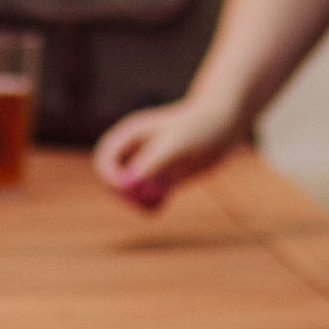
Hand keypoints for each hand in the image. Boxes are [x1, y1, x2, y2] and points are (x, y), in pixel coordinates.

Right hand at [95, 93, 244, 210]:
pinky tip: (165, 202)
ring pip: (129, 193)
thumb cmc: (200, 127)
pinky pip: (146, 198)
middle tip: (149, 200)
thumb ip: (151, 162)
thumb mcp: (176, 144)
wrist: (224, 124)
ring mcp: (146, 165)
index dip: (111, 178)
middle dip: (126, 194)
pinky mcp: (161, 177)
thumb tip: (128, 184)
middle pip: (112, 180)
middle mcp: (134, 150)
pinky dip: (151, 205)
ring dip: (138, 202)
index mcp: (130, 135)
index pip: (104, 162)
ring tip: (160, 201)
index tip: (130, 190)